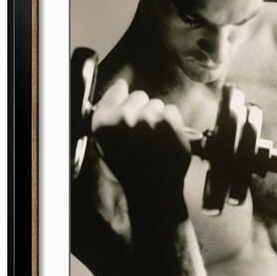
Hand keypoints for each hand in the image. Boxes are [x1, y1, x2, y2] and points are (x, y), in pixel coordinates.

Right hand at [91, 79, 190, 207]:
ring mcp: (148, 119)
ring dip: (158, 118)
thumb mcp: (106, 144)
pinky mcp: (169, 123)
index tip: (129, 111)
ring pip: (157, 104)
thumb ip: (110, 114)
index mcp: (103, 122)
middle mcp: (124, 117)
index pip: (118, 90)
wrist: (153, 190)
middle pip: (139, 95)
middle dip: (142, 110)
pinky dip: (172, 123)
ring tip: (155, 141)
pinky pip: (172, 111)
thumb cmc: (129, 169)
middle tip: (143, 134)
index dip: (125, 100)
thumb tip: (121, 85)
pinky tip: (166, 141)